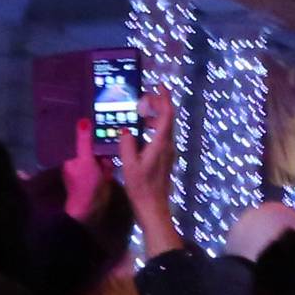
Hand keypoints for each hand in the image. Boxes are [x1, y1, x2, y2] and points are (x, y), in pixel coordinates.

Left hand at [62, 118, 112, 226]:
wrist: (91, 208)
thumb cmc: (84, 183)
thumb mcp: (85, 159)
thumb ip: (85, 140)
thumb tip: (83, 120)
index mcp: (71, 157)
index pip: (79, 139)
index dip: (88, 131)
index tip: (99, 120)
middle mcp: (79, 161)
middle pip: (93, 147)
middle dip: (101, 149)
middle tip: (107, 143)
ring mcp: (89, 170)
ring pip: (102, 156)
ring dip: (106, 161)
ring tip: (105, 168)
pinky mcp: (99, 177)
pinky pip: (106, 166)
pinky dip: (108, 169)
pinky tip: (108, 174)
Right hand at [116, 90, 182, 260]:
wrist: (153, 208)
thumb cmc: (142, 187)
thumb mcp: (129, 166)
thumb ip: (127, 145)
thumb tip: (125, 130)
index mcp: (162, 143)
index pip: (167, 114)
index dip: (165, 98)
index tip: (159, 86)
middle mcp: (168, 145)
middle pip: (167, 119)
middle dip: (158, 105)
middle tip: (143, 98)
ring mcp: (168, 153)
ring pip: (164, 128)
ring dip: (154, 117)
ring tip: (139, 113)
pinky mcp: (164, 159)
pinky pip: (161, 137)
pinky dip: (152, 129)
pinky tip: (139, 134)